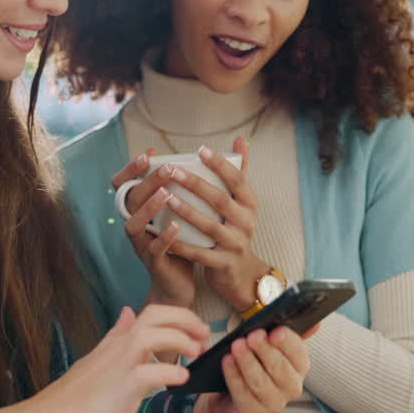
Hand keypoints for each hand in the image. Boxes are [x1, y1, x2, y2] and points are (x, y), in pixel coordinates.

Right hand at [3, 305, 207, 412]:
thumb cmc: (72, 397)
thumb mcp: (97, 360)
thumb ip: (115, 336)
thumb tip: (127, 313)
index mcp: (115, 343)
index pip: (149, 314)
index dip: (177, 316)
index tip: (195, 328)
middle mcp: (118, 348)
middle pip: (154, 315)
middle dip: (184, 319)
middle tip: (204, 334)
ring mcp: (118, 366)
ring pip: (152, 335)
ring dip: (179, 340)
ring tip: (196, 352)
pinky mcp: (119, 389)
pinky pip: (149, 374)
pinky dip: (169, 373)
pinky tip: (181, 379)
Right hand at [111, 149, 195, 307]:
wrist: (180, 282)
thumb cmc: (182, 240)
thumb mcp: (181, 211)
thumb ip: (184, 186)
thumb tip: (198, 155)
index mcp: (139, 210)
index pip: (123, 184)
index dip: (130, 169)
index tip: (148, 154)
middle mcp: (135, 225)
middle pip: (129, 199)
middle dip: (146, 181)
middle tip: (166, 168)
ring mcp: (141, 244)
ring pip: (134, 223)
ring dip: (149, 207)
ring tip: (165, 193)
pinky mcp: (153, 263)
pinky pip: (153, 248)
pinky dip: (163, 236)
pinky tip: (176, 226)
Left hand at [157, 139, 267, 310]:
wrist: (238, 273)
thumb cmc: (233, 229)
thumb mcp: (241, 203)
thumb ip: (239, 172)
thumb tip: (239, 139)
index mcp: (249, 204)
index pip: (238, 180)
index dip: (221, 165)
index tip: (201, 149)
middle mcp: (246, 223)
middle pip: (221, 200)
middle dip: (197, 184)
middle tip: (174, 171)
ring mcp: (235, 245)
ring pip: (209, 226)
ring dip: (187, 211)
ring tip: (167, 197)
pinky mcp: (222, 264)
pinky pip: (199, 253)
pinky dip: (181, 244)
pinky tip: (163, 233)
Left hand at [189, 324, 318, 412]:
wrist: (227, 398)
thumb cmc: (253, 365)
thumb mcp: (267, 347)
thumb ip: (283, 334)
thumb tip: (315, 324)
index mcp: (298, 367)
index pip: (299, 353)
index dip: (288, 342)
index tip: (274, 331)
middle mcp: (291, 387)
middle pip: (280, 368)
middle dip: (265, 350)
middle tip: (252, 335)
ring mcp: (273, 403)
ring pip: (261, 381)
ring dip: (248, 361)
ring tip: (236, 345)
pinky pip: (243, 393)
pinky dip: (234, 375)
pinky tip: (227, 360)